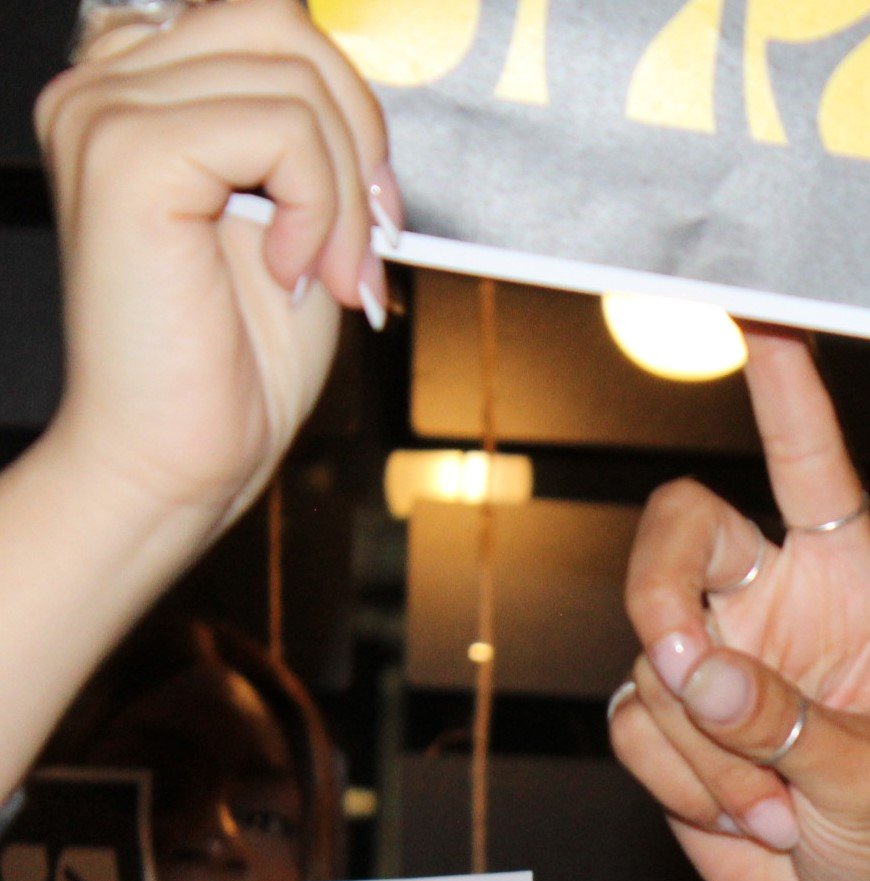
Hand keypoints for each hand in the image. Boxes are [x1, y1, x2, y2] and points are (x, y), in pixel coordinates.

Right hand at [34, 0, 391, 550]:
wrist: (178, 455)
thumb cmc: (235, 355)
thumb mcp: (298, 216)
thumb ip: (310, 133)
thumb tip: (363, 89)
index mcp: (138, 85)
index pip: (266, 17)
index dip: (342, 99)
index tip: (370, 204)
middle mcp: (106, 81)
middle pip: (281, 21)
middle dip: (358, 133)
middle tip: (368, 241)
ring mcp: (105, 110)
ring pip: (293, 76)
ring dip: (347, 189)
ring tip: (331, 272)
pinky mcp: (128, 154)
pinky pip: (282, 128)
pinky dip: (322, 208)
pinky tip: (295, 274)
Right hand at [611, 329, 869, 880]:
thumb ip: (791, 722)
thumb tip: (695, 668)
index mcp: (850, 584)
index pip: (811, 468)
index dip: (785, 396)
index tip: (761, 314)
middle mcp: (774, 602)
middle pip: (678, 530)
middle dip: (661, 594)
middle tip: (686, 665)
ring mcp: (714, 659)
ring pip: (649, 655)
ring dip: (707, 748)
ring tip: (782, 810)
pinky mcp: (669, 719)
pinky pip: (632, 724)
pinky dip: (683, 781)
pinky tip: (748, 819)